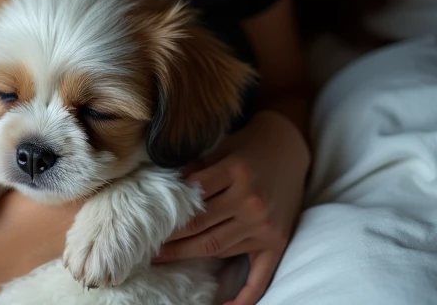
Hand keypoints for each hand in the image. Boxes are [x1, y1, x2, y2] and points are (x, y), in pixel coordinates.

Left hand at [151, 110, 310, 304]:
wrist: (288, 148)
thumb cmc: (248, 147)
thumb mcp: (222, 148)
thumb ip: (197, 168)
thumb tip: (169, 189)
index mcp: (236, 172)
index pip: (194, 199)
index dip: (169, 214)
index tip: (149, 222)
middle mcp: (251, 201)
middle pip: (201, 228)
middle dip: (171, 238)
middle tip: (148, 245)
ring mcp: (265, 225)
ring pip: (217, 247)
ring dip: (187, 255)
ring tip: (163, 256)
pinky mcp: (277, 242)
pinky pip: (260, 275)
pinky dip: (243, 296)